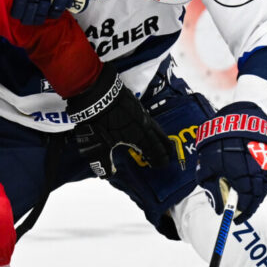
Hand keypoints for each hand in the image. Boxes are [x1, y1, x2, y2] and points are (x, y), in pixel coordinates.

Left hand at [66, 65, 175, 180]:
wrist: (96, 92)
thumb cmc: (99, 121)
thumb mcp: (98, 146)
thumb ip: (103, 162)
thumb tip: (107, 175)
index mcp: (139, 136)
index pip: (154, 150)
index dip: (158, 159)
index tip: (162, 166)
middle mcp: (143, 124)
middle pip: (159, 138)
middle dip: (165, 147)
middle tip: (171, 154)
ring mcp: (139, 112)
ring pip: (154, 126)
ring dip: (159, 136)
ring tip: (163, 141)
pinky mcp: (133, 103)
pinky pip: (147, 118)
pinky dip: (150, 126)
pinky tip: (146, 126)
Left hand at [192, 102, 266, 221]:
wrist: (242, 119)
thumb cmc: (220, 141)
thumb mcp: (208, 165)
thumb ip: (212, 188)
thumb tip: (218, 207)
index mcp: (243, 177)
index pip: (245, 204)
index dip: (240, 214)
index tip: (234, 220)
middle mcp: (259, 175)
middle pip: (255, 199)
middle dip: (248, 208)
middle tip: (239, 213)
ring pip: (263, 190)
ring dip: (253, 197)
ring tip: (243, 198)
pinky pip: (266, 180)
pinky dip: (259, 185)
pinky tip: (249, 184)